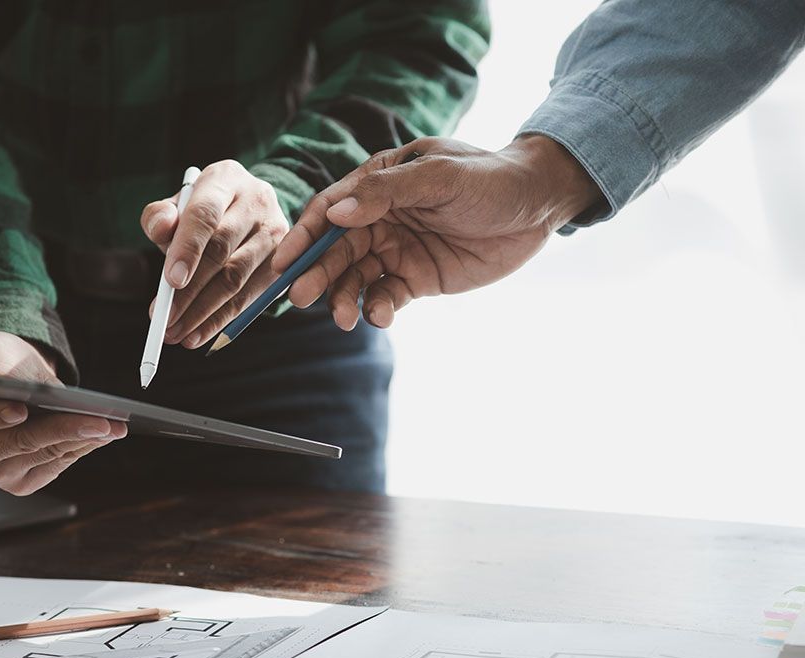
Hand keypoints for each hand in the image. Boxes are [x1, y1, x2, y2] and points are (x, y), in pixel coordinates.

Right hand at [0, 330, 125, 495]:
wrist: (12, 375)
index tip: (21, 409)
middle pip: (19, 444)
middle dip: (63, 430)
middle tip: (101, 420)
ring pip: (43, 458)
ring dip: (80, 442)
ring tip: (111, 426)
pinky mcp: (19, 483)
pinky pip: (53, 468)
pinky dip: (78, 451)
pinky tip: (100, 436)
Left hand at [141, 159, 289, 347]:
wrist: (246, 211)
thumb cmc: (202, 212)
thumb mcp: (177, 207)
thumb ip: (160, 217)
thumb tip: (161, 228)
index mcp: (225, 179)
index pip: (206, 214)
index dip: (188, 249)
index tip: (170, 282)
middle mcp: (257, 201)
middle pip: (222, 252)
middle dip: (189, 292)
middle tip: (164, 320)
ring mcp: (276, 233)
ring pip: (236, 280)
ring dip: (202, 313)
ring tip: (174, 333)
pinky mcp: (284, 264)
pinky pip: (249, 298)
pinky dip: (220, 320)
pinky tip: (196, 335)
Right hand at [271, 136, 603, 329]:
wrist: (539, 205)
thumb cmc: (490, 179)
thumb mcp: (439, 177)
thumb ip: (386, 193)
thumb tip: (334, 212)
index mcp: (378, 185)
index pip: (329, 211)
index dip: (302, 236)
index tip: (282, 263)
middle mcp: (379, 218)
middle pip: (335, 250)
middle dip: (316, 274)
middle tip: (302, 297)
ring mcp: (396, 250)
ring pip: (355, 278)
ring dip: (343, 297)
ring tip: (343, 318)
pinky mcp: (416, 278)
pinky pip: (385, 297)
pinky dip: (376, 309)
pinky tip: (378, 317)